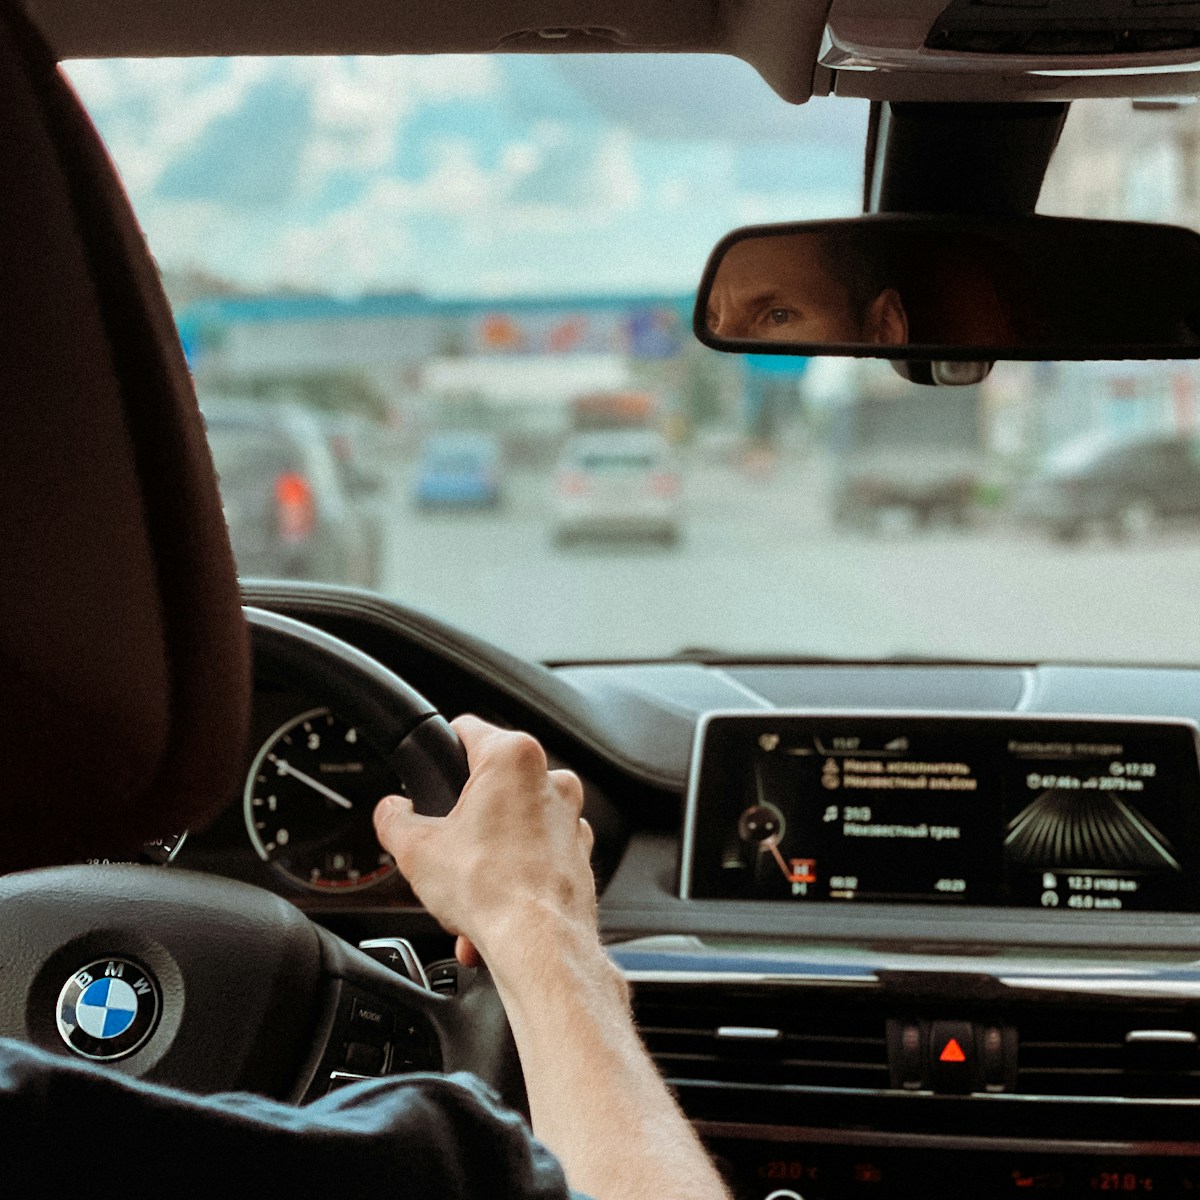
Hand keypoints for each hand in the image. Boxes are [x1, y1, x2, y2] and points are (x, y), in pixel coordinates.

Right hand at [373, 715, 595, 973]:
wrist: (540, 944)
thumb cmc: (491, 890)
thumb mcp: (415, 849)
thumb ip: (394, 819)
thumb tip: (391, 811)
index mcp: (513, 759)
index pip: (468, 730)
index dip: (442, 746)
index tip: (433, 761)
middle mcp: (552, 781)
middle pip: (492, 785)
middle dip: (466, 818)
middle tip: (444, 846)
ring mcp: (571, 819)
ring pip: (515, 826)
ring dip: (488, 856)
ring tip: (465, 892)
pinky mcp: (580, 855)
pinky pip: (537, 858)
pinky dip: (514, 879)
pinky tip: (490, 911)